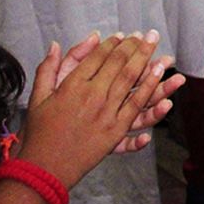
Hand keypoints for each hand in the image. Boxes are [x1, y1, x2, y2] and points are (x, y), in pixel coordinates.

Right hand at [17, 31, 178, 186]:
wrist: (43, 167)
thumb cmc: (39, 131)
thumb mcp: (38, 96)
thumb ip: (49, 67)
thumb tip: (57, 43)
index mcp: (73, 85)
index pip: (98, 57)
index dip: (112, 44)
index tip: (123, 35)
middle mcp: (92, 96)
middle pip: (119, 65)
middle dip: (136, 47)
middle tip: (149, 36)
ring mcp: (106, 115)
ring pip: (132, 84)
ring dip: (150, 67)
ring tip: (164, 56)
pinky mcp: (115, 132)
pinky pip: (136, 110)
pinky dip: (149, 96)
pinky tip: (160, 91)